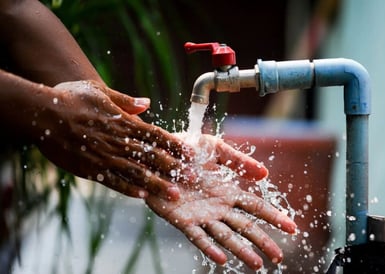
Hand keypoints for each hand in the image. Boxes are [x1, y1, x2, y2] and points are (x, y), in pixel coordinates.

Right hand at [36, 80, 189, 199]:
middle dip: (175, 168)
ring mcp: (105, 157)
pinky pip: (113, 182)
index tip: (191, 154)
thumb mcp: (100, 91)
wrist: (43, 113)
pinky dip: (129, 189)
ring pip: (137, 173)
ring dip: (157, 185)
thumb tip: (147, 103)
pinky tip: (143, 197)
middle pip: (152, 157)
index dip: (175, 145)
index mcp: (124, 122)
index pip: (156, 135)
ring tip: (174, 195)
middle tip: (194, 178)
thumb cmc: (72, 98)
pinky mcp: (91, 170)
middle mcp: (119, 142)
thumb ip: (126, 100)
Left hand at [145, 134, 295, 269]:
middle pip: (245, 227)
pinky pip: (198, 237)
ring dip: (241, 250)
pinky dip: (209, 248)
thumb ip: (238, 161)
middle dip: (263, 241)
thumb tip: (265, 173)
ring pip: (226, 237)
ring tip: (257, 264)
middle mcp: (218, 207)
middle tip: (279, 257)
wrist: (155, 154)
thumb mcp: (214, 149)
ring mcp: (201, 215)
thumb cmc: (185, 150)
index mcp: (227, 191)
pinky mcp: (182, 220)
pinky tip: (221, 258)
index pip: (256, 207)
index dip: (274, 217)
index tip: (292, 228)